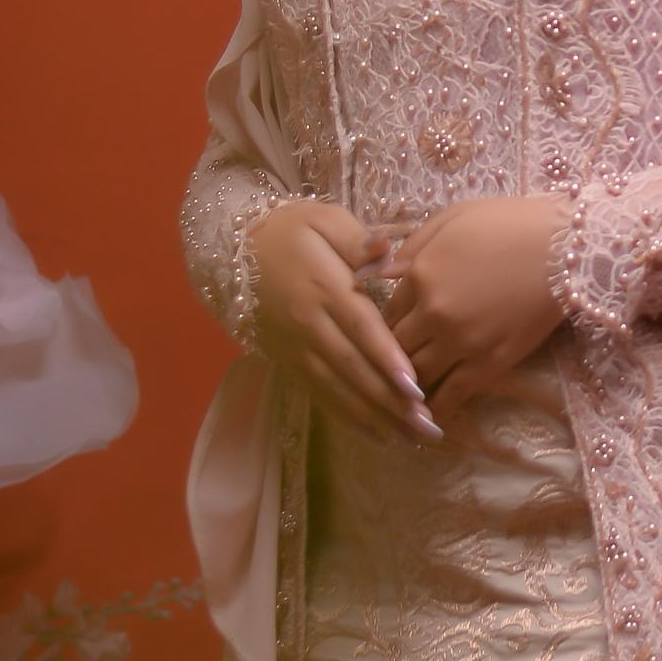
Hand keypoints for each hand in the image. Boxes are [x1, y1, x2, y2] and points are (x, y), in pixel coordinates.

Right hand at [244, 199, 437, 446]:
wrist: (234, 248)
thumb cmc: (290, 229)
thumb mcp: (323, 219)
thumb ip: (358, 239)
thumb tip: (385, 250)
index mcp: (323, 288)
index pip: (360, 328)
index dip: (387, 358)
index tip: (415, 388)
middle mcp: (309, 324)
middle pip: (353, 368)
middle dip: (390, 402)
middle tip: (427, 427)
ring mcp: (296, 347)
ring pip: (337, 389)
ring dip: (374, 417)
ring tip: (411, 440)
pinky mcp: (288, 361)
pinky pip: (320, 393)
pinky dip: (348, 416)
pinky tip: (378, 434)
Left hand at [386, 194, 574, 408]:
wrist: (567, 247)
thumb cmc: (510, 223)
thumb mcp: (452, 219)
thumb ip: (409, 248)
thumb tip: (366, 273)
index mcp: (419, 274)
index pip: (382, 313)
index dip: (380, 327)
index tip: (383, 336)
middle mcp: (433, 313)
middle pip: (394, 348)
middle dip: (388, 358)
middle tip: (387, 370)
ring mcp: (461, 341)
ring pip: (417, 374)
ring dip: (406, 386)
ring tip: (401, 397)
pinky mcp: (490, 363)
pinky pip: (453, 394)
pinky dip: (436, 408)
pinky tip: (428, 417)